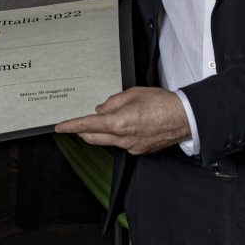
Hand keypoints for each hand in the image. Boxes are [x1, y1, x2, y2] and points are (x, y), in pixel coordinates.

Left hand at [54, 87, 190, 154]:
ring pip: (107, 142)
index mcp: (119, 122)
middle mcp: (123, 139)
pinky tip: (123, 127)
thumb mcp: (133, 93)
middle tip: (75, 126)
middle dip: (82, 133)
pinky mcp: (140, 151)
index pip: (88, 126)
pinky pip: (121, 144)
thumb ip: (113, 102)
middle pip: (94, 138)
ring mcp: (132, 147)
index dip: (72, 127)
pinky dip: (116, 136)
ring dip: (100, 134)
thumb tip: (101, 109)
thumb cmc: (161, 102)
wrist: (184, 118)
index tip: (60, 127)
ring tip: (102, 121)